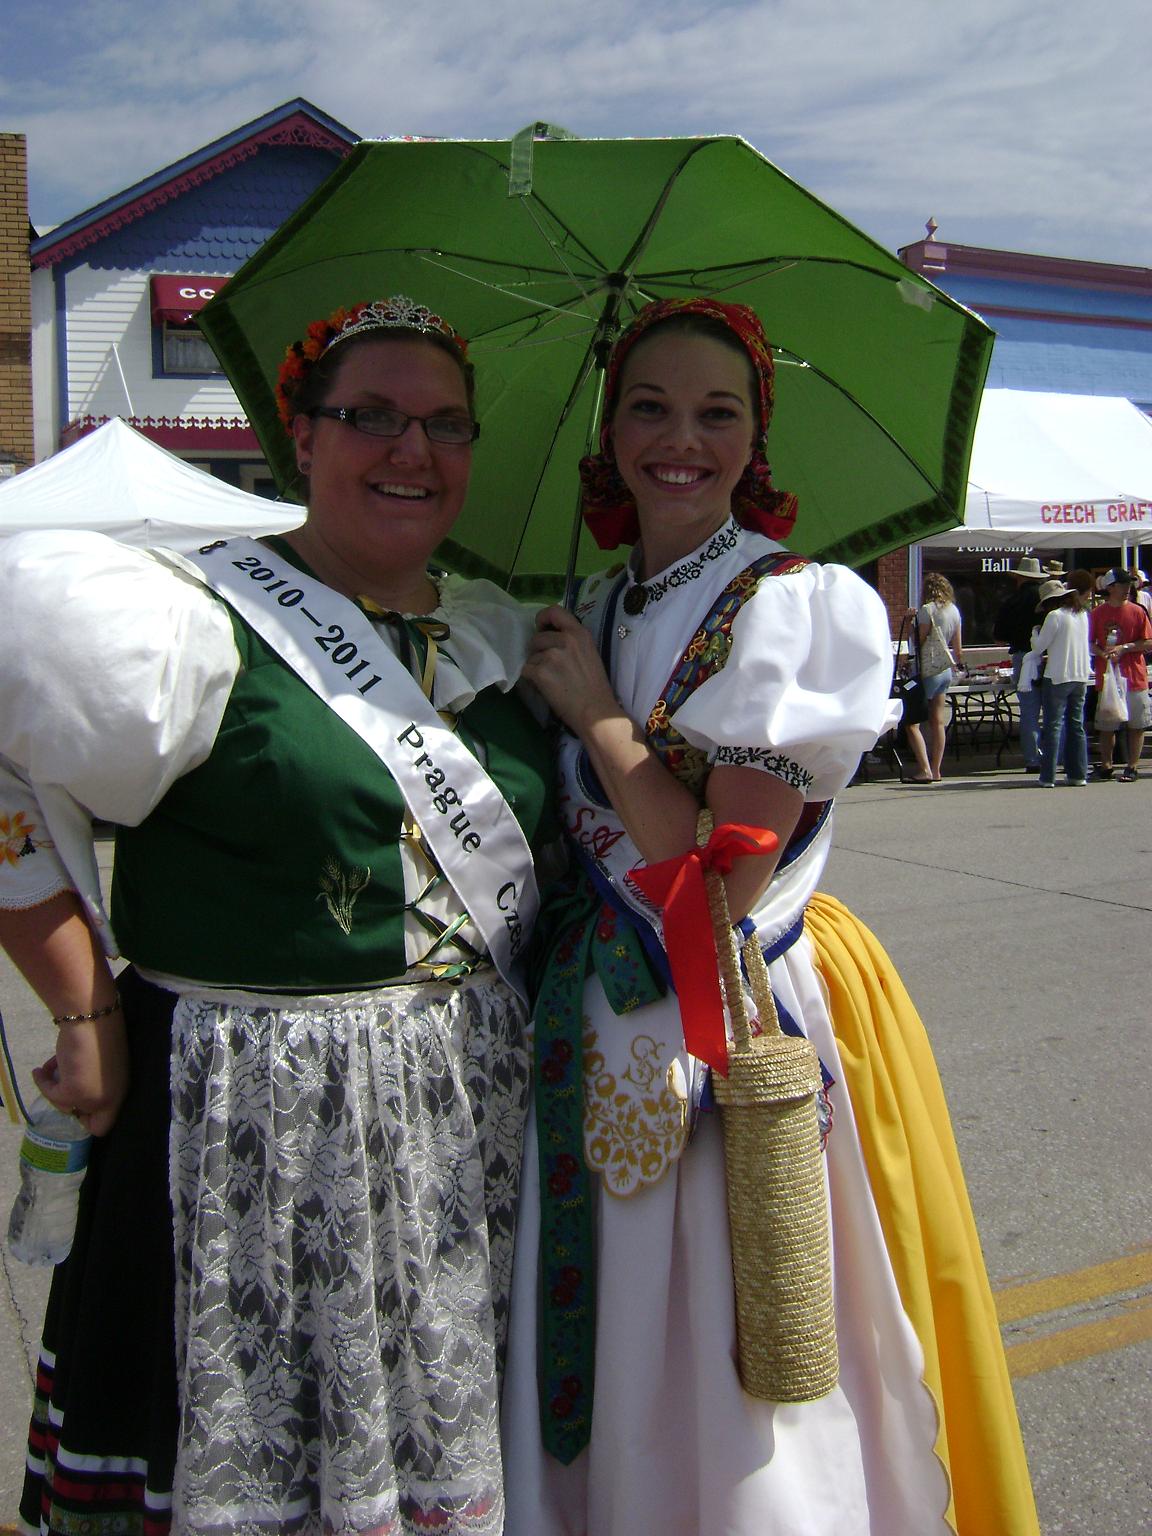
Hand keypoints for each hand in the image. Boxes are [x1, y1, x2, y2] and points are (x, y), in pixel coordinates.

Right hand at [34, 1014, 128, 1136]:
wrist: (92, 1017)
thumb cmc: (101, 1032)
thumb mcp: (104, 1064)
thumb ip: (95, 1081)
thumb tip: (75, 1092)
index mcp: (122, 1091)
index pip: (105, 1124)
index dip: (88, 1116)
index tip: (76, 1100)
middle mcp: (109, 1100)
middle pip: (84, 1120)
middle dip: (71, 1103)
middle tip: (62, 1086)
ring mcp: (91, 1099)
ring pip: (65, 1107)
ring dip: (55, 1089)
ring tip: (53, 1069)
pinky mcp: (72, 1092)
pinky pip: (50, 1093)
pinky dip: (42, 1081)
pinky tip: (40, 1070)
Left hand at [521, 606, 623, 735]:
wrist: (595, 711)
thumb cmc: (595, 687)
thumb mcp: (590, 653)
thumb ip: (572, 641)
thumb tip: (549, 636)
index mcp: (580, 633)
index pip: (554, 610)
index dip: (542, 618)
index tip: (541, 628)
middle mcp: (566, 640)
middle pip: (537, 637)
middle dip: (538, 651)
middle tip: (550, 667)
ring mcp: (552, 655)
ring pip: (530, 655)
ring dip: (535, 666)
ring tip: (551, 680)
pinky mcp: (541, 671)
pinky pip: (526, 670)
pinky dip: (531, 679)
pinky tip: (545, 688)